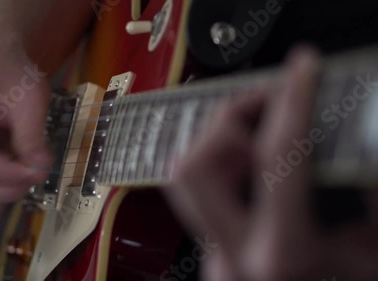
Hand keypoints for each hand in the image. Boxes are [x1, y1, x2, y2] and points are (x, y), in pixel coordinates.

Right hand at [0, 50, 50, 227]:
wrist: (4, 73)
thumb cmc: (11, 79)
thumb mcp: (29, 99)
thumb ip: (31, 135)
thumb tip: (39, 168)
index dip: (9, 173)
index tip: (38, 169)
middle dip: (7, 190)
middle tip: (35, 174)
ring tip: (19, 183)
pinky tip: (8, 190)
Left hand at [166, 46, 377, 280]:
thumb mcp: (376, 252)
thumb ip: (373, 194)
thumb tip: (364, 139)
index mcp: (282, 255)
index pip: (276, 156)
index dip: (293, 100)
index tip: (303, 69)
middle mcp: (233, 257)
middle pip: (194, 165)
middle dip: (228, 122)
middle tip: (267, 107)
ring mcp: (213, 260)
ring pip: (182, 180)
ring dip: (218, 143)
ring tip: (261, 136)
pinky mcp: (211, 257)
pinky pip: (199, 198)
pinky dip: (222, 167)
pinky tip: (257, 166)